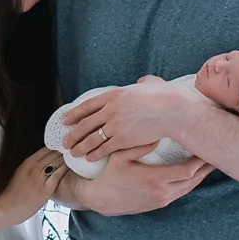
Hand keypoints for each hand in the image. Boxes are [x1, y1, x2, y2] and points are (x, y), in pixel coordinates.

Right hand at [0, 146, 68, 222]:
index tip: (62, 147)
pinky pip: (58, 175)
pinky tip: (69, 168)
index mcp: (27, 163)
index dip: (55, 147)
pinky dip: (65, 170)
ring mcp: (40, 178)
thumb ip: (30, 167)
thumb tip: (42, 163)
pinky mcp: (45, 190)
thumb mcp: (19, 173)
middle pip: (53, 154)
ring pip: (57, 163)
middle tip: (70, 151)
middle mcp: (34, 168)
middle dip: (62, 152)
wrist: (7, 207)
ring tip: (72, 158)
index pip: (45, 149)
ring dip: (65, 159)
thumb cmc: (12, 193)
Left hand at [62, 79, 204, 161]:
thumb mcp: (151, 83)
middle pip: (85, 124)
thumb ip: (143, 82)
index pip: (87, 106)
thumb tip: (142, 81)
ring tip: (73, 152)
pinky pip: (104, 148)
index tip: (65, 120)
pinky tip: (89, 158)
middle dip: (72, 134)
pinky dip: (94, 154)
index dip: (74, 114)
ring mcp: (115, 125)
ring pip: (91, 138)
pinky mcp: (123, 139)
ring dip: (80, 147)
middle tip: (65, 141)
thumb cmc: (166, 97)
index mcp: (114, 94)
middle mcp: (110, 109)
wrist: (173, 111)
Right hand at [68, 150, 212, 216]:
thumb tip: (158, 134)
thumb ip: (140, 145)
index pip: (188, 170)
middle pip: (194, 180)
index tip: (206, 148)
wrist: (102, 200)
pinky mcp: (159, 204)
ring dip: (200, 176)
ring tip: (209, 163)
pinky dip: (190, 182)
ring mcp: (162, 200)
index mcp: (156, 179)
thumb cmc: (110, 175)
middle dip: (206, 168)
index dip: (201, 161)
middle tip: (216, 154)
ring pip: (189, 188)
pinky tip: (193, 173)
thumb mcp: (121, 156)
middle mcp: (163, 192)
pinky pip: (181, 192)